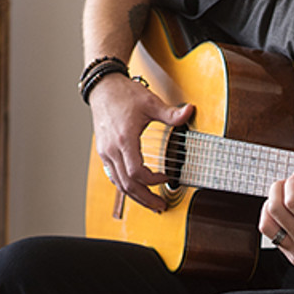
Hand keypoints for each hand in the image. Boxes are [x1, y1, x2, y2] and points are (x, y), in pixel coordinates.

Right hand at [90, 75, 193, 212]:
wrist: (103, 88)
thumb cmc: (125, 95)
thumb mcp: (151, 102)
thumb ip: (170, 113)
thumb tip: (190, 111)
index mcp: (124, 139)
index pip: (136, 172)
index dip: (152, 180)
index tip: (166, 177)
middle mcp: (112, 149)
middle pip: (127, 185)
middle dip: (145, 198)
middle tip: (160, 206)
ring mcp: (105, 153)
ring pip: (119, 184)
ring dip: (136, 197)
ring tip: (151, 203)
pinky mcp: (104, 153)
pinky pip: (114, 176)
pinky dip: (126, 187)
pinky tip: (138, 190)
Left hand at [259, 170, 293, 275]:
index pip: (291, 200)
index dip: (291, 182)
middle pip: (274, 210)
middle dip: (276, 190)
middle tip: (284, 183)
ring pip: (266, 226)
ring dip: (268, 207)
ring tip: (278, 198)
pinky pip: (274, 238)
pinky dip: (275, 223)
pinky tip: (284, 216)